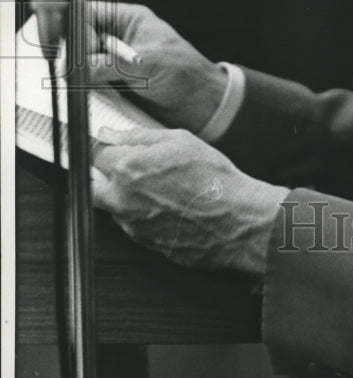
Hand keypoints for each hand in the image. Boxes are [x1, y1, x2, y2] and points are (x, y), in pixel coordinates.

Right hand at [87, 2, 226, 133]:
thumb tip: (80, 68)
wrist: (201, 103)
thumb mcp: (149, 63)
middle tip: (75, 71)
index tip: (81, 52)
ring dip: (79, 74)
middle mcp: (118, 38)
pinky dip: (86, 89)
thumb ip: (112, 64)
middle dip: (75, 54)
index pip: (89, 14)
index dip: (80, 30)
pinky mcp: (112, 83)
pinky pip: (89, 83)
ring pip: (82, 63)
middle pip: (80, 39)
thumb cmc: (186, 73)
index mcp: (129, 19)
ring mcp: (114, 61)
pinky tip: (89, 95)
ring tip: (83, 85)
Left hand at [92, 127, 287, 272]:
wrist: (236, 220)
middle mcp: (122, 200)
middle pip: (91, 186)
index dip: (104, 146)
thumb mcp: (179, 140)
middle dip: (103, 174)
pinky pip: (132, 224)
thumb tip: (109, 134)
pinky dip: (142, 213)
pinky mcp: (144, 244)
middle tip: (126, 165)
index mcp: (127, 169)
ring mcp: (131, 226)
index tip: (110, 145)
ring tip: (160, 185)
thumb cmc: (213, 178)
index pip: (94, 154)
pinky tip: (169, 203)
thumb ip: (138, 136)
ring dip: (124, 194)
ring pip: (112, 206)